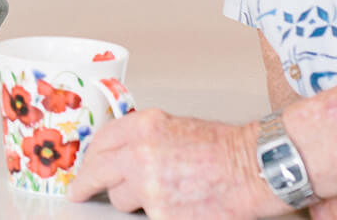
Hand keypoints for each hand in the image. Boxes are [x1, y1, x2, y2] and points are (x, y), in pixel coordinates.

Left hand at [67, 109, 284, 218]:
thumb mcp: (174, 127)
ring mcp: (149, 186)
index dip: (89, 160)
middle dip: (88, 184)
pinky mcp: (162, 214)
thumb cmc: (224, 148)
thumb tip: (117, 156)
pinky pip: (147, 216)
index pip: (100, 143)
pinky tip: (179, 204)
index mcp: (142, 126)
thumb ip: (141, 139)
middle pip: (97, 172)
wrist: (255, 168)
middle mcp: (139, 153)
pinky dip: (158, 213)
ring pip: (120, 198)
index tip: (83, 170)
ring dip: (132, 200)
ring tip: (162, 193)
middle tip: (81, 192)